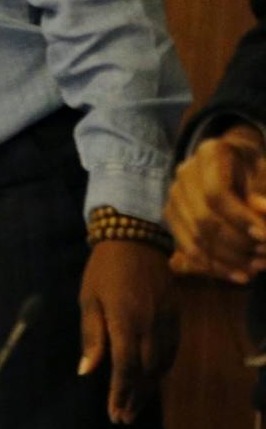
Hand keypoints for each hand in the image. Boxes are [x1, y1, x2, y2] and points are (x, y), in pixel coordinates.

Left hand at [78, 238, 178, 424]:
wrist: (135, 241)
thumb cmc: (103, 271)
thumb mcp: (88, 301)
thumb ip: (91, 337)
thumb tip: (86, 371)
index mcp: (125, 322)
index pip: (125, 368)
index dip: (120, 393)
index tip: (114, 413)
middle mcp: (151, 327)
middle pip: (145, 372)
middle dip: (134, 397)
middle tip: (123, 417)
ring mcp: (167, 323)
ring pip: (162, 365)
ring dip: (149, 388)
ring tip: (135, 406)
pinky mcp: (176, 318)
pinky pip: (172, 352)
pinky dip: (161, 370)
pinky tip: (151, 379)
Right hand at [167, 124, 265, 282]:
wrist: (234, 163)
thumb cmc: (255, 167)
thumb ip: (264, 191)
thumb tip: (262, 211)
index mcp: (210, 154)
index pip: (217, 193)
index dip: (240, 218)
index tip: (264, 237)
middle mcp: (185, 172)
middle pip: (203, 218)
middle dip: (236, 244)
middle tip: (262, 259)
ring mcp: (174, 194)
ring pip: (195, 236)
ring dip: (227, 260)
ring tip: (254, 270)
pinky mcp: (171, 214)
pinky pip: (186, 246)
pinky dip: (212, 265)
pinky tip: (236, 275)